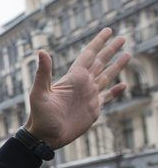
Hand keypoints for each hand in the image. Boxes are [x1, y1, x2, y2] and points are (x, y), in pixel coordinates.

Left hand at [26, 27, 129, 149]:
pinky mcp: (93, 109)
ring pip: (106, 76)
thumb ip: (43, 73)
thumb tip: (41, 51)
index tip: (108, 30)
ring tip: (127, 54)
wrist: (46, 137)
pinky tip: (124, 85)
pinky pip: (108, 97)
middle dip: (111, 50)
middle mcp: (83, 84)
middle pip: (100, 62)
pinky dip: (116, 91)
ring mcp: (89, 96)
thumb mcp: (39, 93)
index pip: (89, 55)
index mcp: (73, 78)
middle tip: (122, 37)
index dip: (98, 42)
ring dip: (116, 66)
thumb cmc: (40, 116)